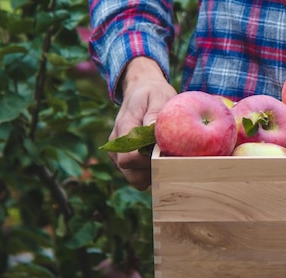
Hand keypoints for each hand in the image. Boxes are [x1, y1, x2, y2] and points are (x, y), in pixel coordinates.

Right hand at [109, 57, 176, 189]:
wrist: (141, 90)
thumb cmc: (153, 93)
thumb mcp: (158, 96)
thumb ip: (154, 113)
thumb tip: (151, 127)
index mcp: (123, 128)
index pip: (128, 158)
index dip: (148, 161)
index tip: (164, 152)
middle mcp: (116, 145)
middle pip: (131, 174)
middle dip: (152, 171)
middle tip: (169, 157)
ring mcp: (118, 154)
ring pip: (135, 179)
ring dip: (152, 173)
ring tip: (165, 156)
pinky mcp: (124, 159)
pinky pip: (138, 176)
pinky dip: (150, 172)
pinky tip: (160, 157)